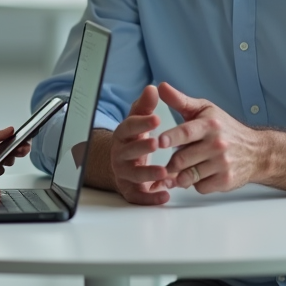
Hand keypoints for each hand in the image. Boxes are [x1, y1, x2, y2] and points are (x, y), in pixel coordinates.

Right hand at [109, 85, 170, 204]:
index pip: (128, 127)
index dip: (141, 123)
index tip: (157, 118)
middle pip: (128, 151)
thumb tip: (153, 88)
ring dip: (148, 173)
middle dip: (142, 147)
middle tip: (157, 143)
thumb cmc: (133, 139)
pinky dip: (150, 197)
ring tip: (164, 172)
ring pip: (133, 175)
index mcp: (122, 135)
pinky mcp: (130, 190)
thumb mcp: (138, 120)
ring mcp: (124, 174)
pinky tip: (165, 195)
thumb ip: (145, 106)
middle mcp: (120, 155)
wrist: (121, 164)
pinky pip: (138, 196)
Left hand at [157, 82, 266, 193]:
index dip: (171, 137)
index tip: (158, 141)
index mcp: (210, 125)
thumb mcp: (205, 109)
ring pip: (188, 176)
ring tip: (179, 171)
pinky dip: (195, 184)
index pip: (187, 132)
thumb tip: (159, 86)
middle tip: (167, 163)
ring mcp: (222, 164)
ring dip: (179, 176)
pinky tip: (198, 175)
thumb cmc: (225, 128)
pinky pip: (199, 187)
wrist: (257, 151)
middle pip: (182, 159)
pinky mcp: (226, 181)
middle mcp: (217, 144)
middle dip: (170, 163)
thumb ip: (180, 101)